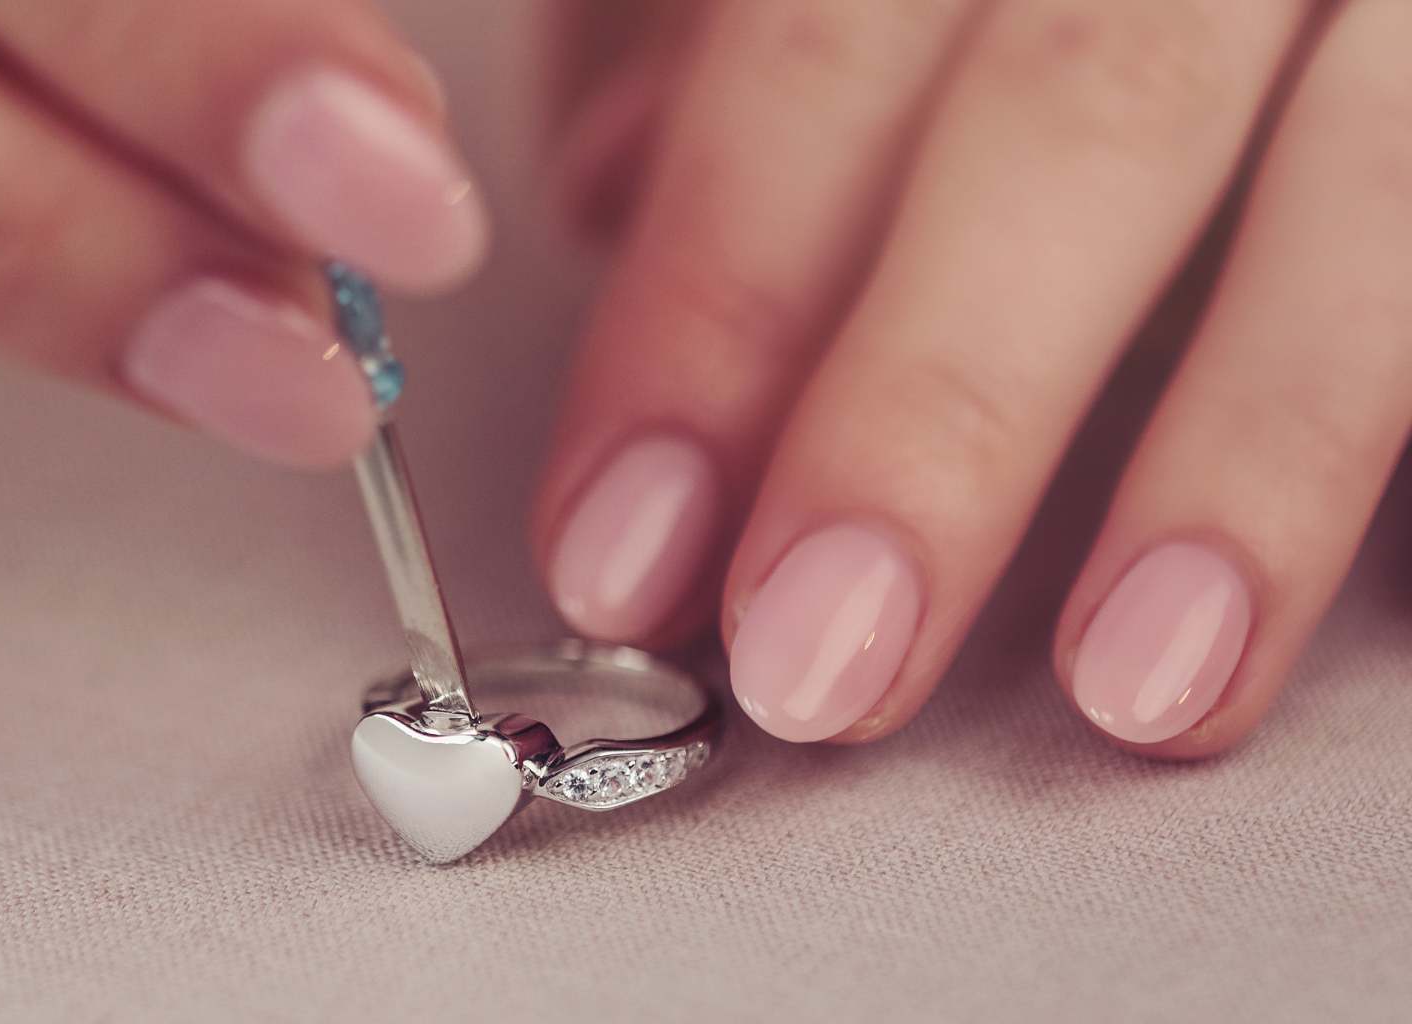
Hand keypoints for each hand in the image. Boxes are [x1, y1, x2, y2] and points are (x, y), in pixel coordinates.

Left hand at [534, 0, 1409, 756]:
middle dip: (923, 411)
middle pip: (1066, 122)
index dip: (708, 311)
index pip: (808, 59)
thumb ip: (732, 43)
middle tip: (811, 649)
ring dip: (1227, 456)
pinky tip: (1281, 609)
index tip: (619, 537)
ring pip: (1345, 186)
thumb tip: (605, 194)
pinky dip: (1364, 437)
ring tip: (1127, 679)